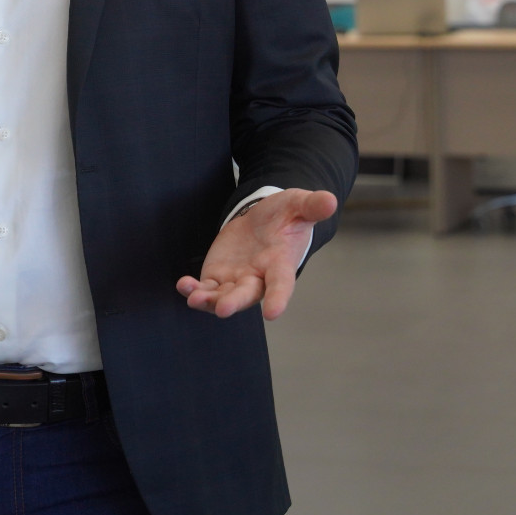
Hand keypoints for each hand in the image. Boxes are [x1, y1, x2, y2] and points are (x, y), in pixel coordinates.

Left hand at [176, 188, 337, 320]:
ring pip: (222, 297)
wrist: (264, 219)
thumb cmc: (286, 215)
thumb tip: (332, 200)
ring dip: (207, 300)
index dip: (279, 298)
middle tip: (222, 309)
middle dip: (234, 302)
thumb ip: (312, 205)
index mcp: (281, 264)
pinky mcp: (218, 276)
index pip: (282, 284)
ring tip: (193, 297)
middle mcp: (259, 278)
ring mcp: (237, 280)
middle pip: (246, 295)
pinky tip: (183, 285)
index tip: (273, 313)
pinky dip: (193, 289)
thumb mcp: (299, 204)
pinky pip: (205, 288)